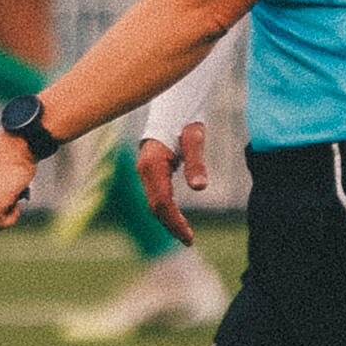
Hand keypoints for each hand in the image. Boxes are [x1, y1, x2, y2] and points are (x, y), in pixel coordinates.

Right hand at [135, 124, 207, 248]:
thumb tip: (200, 188)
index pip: (162, 202)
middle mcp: (144, 170)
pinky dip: (167, 210)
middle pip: (156, 207)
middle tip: (190, 240)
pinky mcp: (150, 171)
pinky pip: (157, 196)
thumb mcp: (194, 137)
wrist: (172, 105)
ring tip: (186, 235)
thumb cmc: (185, 118)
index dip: (175, 221)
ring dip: (169, 220)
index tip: (189, 236)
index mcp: (153, 164)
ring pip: (155, 203)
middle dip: (171, 225)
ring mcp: (145, 171)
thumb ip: (196, 162)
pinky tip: (178, 219)